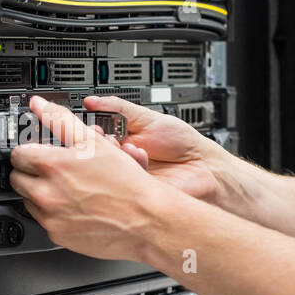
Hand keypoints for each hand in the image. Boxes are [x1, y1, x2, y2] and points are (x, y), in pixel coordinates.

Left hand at [8, 95, 180, 261]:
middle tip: (53, 168)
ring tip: (68, 187)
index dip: (29, 149)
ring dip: (41, 192)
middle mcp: (46, 194)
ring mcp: (51, 218)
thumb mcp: (95, 142)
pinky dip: (54, 213)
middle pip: (17, 178)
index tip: (38, 150)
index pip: (17, 154)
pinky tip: (74, 205)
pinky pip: (44, 221)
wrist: (147, 220)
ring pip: (29, 201)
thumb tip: (40, 105)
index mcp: (51, 166)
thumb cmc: (127, 183)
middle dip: (31, 171)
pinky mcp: (57, 235)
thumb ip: (61, 120)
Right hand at [83, 94, 225, 202]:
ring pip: (107, 168)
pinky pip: (121, 182)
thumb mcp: (148, 118)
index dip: (90, 132)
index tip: (92, 126)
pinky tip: (142, 158)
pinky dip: (130, 166)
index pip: (93, 138)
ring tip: (130, 147)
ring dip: (116, 154)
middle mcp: (120, 161)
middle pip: (96, 155)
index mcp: (120, 142)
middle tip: (107, 137)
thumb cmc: (181, 144)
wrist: (204, 167)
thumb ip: (119, 109)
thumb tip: (92, 101)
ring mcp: (126, 178)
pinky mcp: (133, 193)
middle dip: (100, 144)